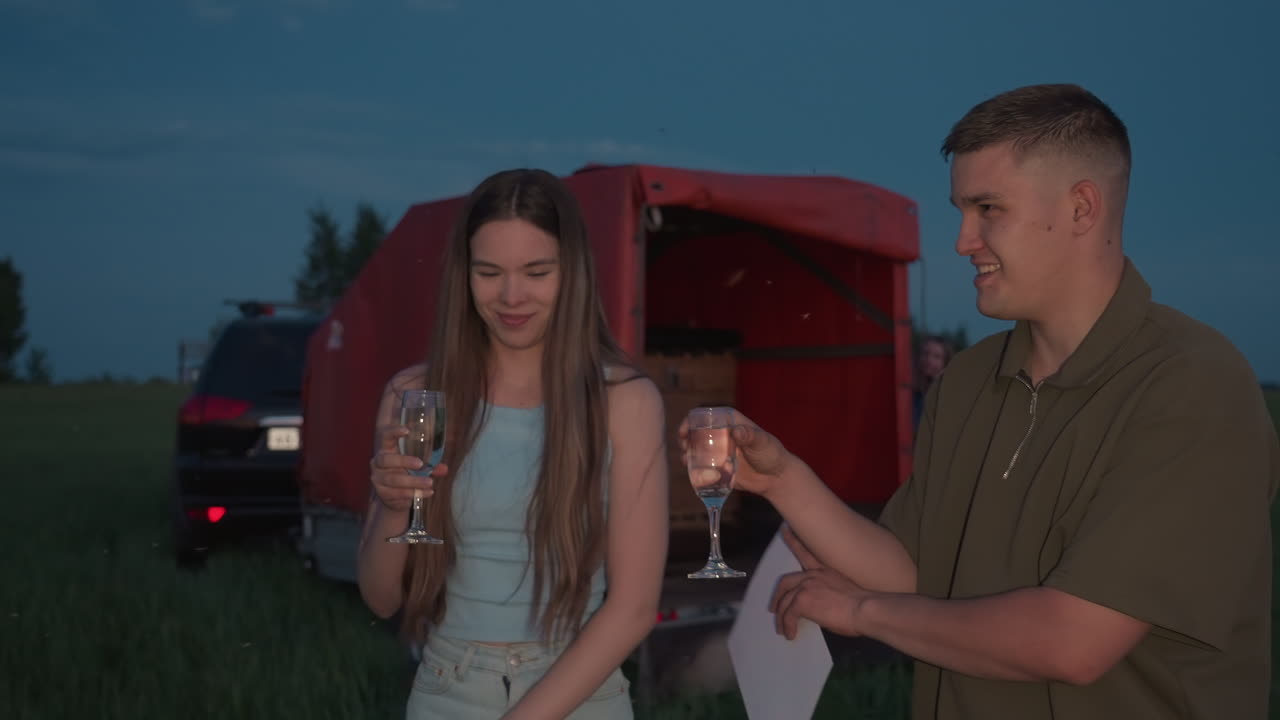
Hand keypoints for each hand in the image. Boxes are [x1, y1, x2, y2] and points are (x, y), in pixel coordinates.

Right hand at [369, 423, 448, 511]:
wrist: (395, 497)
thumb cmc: (406, 474)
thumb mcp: (417, 467)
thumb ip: (430, 466)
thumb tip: (444, 468)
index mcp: (387, 450)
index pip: (386, 437)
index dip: (394, 432)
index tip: (407, 430)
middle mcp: (378, 463)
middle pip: (386, 459)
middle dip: (404, 461)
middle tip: (420, 464)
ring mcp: (378, 479)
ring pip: (394, 479)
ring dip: (413, 481)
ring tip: (430, 482)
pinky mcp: (382, 493)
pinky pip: (398, 493)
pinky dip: (415, 493)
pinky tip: (428, 492)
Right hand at [677, 408, 792, 497]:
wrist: (775, 478)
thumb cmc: (772, 454)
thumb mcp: (762, 442)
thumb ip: (750, 436)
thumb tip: (737, 431)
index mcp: (730, 422)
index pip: (706, 415)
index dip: (692, 420)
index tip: (685, 430)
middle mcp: (721, 434)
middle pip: (696, 432)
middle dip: (685, 437)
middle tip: (683, 446)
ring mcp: (718, 451)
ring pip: (695, 449)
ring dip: (687, 452)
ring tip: (685, 459)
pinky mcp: (718, 467)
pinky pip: (702, 466)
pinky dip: (694, 468)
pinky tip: (692, 471)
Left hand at [770, 526, 868, 639]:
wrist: (866, 609)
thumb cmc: (862, 605)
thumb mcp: (843, 591)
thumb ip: (828, 593)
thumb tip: (822, 607)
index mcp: (825, 571)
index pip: (805, 552)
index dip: (793, 541)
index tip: (784, 530)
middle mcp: (812, 575)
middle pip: (786, 581)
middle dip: (777, 595)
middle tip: (773, 606)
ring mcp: (805, 587)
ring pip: (784, 601)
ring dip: (782, 617)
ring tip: (782, 628)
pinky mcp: (802, 601)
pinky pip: (789, 615)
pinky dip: (788, 626)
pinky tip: (791, 634)